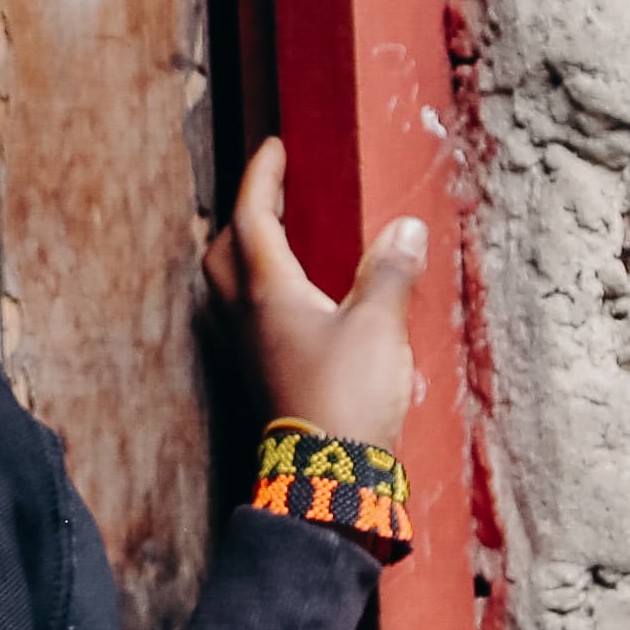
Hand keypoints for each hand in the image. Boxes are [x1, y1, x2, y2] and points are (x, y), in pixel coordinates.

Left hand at [208, 138, 426, 454]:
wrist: (326, 482)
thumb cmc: (346, 401)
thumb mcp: (378, 329)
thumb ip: (390, 274)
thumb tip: (406, 229)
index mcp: (267, 293)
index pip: (249, 217)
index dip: (261, 177)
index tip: (275, 148)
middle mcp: (245, 319)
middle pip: (223, 252)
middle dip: (242, 215)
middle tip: (272, 194)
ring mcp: (247, 353)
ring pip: (227, 289)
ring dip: (244, 256)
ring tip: (279, 242)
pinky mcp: (260, 380)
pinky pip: (243, 321)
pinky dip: (258, 295)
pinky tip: (292, 305)